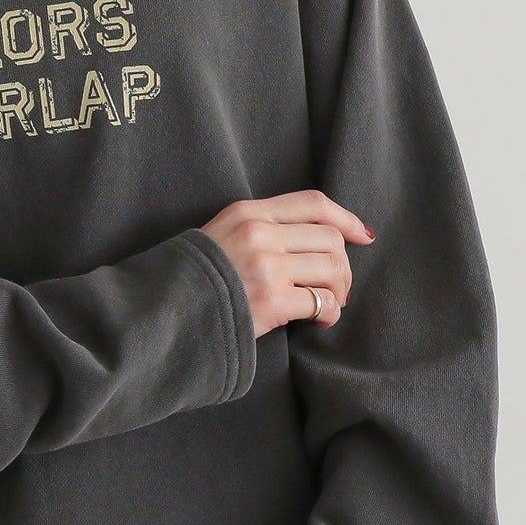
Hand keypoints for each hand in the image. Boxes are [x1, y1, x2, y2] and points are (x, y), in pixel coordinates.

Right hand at [200, 189, 374, 337]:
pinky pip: (321, 302)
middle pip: (330, 239)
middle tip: (336, 288)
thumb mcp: (221, 233)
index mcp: (249, 212)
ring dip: (338, 290)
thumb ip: (259, 229)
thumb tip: (312, 241)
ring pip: (332, 269)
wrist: (162, 308)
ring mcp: (266, 266)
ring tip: (328, 304)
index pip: (313, 203)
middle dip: (343, 267)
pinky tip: (319, 320)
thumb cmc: (193, 276)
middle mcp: (260, 233)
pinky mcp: (271, 300)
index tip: (363, 236)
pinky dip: (328, 313)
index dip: (346, 219)